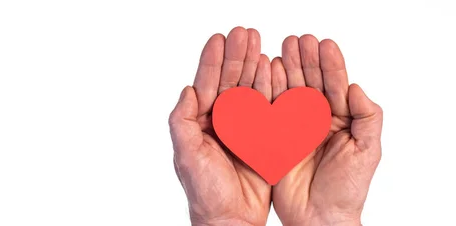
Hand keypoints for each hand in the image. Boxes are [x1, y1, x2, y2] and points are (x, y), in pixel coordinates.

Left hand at [168, 27, 272, 224]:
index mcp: (200, 123)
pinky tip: (274, 69)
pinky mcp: (262, 137)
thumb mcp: (186, 156)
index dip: (212, 60)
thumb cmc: (204, 192)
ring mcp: (242, 128)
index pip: (206, 84)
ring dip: (254, 65)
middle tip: (245, 33)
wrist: (230, 219)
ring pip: (249, 89)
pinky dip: (270, 88)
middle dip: (237, 56)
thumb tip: (187, 91)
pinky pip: (267, 107)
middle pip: (229, 81)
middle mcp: (221, 122)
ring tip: (260, 43)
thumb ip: (182, 122)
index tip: (220, 38)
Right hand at [270, 35, 382, 225]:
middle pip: (310, 83)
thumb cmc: (347, 190)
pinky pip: (270, 110)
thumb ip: (368, 117)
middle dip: (305, 60)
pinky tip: (265, 72)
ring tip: (281, 49)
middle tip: (298, 40)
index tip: (324, 45)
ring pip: (289, 91)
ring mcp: (294, 127)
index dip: (330, 64)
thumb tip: (356, 87)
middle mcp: (316, 119)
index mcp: (341, 119)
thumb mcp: (368, 151)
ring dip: (285, 69)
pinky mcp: (274, 137)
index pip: (335, 85)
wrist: (320, 218)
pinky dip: (267, 90)